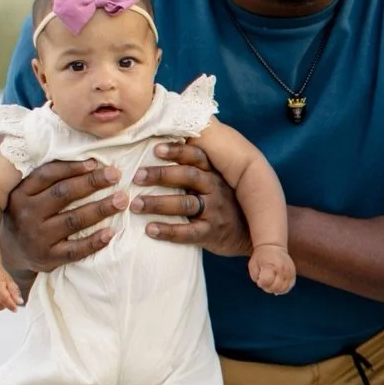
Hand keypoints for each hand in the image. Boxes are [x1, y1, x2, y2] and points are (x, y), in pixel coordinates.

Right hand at [4, 158, 124, 271]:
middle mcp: (27, 214)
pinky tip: (111, 233)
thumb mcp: (28, 195)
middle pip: (63, 194)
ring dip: (100, 209)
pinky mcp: (48, 258)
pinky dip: (94, 242)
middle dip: (92, 183)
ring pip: (73, 220)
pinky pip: (75, 250)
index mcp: (21, 193)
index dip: (72, 167)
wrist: (11, 252)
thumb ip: (49, 180)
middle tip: (115, 175)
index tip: (96, 163)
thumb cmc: (29, 214)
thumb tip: (90, 161)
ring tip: (122, 200)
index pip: (47, 175)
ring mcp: (37, 238)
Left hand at [130, 140, 249, 256]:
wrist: (248, 235)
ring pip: (185, 204)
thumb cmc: (223, 205)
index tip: (156, 149)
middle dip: (161, 175)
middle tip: (136, 177)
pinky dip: (169, 231)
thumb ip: (194, 173)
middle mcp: (215, 189)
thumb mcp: (215, 184)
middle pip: (188, 177)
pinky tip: (150, 229)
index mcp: (214, 174)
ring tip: (136, 205)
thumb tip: (157, 153)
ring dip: (158, 203)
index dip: (177, 151)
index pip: (196, 157)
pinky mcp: (212, 232)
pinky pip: (189, 232)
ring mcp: (215, 211)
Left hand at [249, 243, 295, 294]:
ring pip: (283, 289)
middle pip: (275, 287)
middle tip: (265, 281)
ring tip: (271, 282)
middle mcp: (282, 269)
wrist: (273, 246)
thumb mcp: (253, 265)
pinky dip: (283, 288)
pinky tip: (278, 284)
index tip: (259, 278)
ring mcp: (289, 272)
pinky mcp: (293, 274)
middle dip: (268, 287)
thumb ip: (257, 277)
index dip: (261, 283)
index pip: (266, 282)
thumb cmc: (261, 257)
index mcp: (271, 266)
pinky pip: (289, 286)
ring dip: (275, 289)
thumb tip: (264, 285)